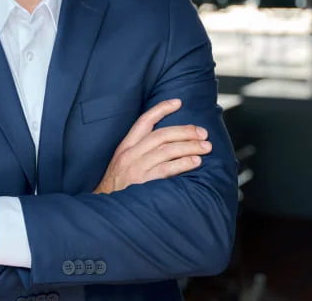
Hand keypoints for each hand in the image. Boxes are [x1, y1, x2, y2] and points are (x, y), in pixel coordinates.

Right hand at [94, 98, 211, 193]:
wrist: (105, 209)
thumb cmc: (117, 187)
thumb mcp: (122, 163)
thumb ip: (140, 151)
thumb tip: (166, 142)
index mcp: (125, 146)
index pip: (144, 121)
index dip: (161, 109)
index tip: (177, 102)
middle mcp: (130, 154)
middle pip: (161, 135)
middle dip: (184, 131)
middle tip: (202, 132)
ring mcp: (136, 168)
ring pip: (166, 150)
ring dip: (189, 147)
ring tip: (205, 147)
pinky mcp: (143, 182)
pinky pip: (166, 169)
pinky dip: (183, 164)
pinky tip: (196, 162)